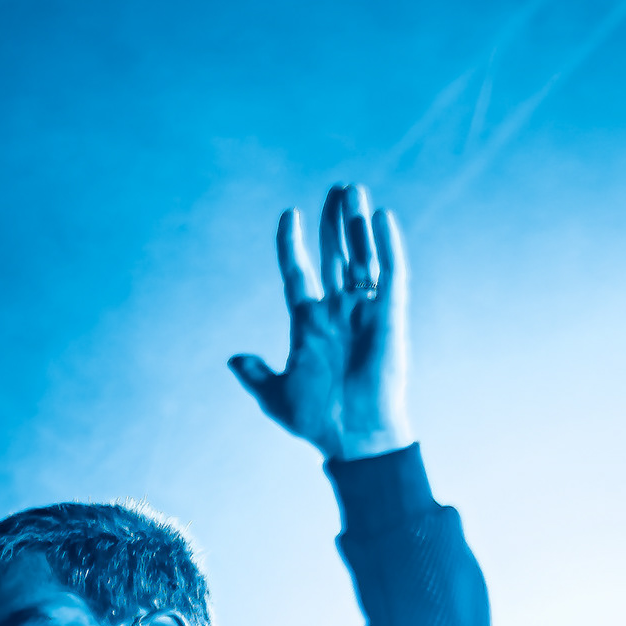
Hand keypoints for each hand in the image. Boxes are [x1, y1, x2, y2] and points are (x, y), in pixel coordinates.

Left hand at [229, 184, 411, 461]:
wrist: (353, 436)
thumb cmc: (316, 420)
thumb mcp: (275, 396)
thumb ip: (256, 374)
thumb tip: (233, 359)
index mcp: (308, 324)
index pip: (298, 273)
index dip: (292, 245)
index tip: (289, 215)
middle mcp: (336, 311)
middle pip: (334, 256)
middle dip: (333, 224)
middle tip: (336, 188)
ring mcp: (363, 311)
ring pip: (361, 257)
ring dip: (357, 225)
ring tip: (353, 190)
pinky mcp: (390, 316)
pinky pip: (392, 274)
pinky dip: (389, 247)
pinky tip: (383, 218)